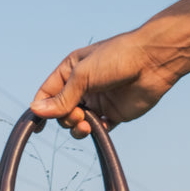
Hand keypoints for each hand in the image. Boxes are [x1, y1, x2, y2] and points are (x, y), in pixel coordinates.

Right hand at [30, 32, 176, 137]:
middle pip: (61, 112)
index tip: (39, 125)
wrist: (153, 61)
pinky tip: (101, 126)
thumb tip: (36, 110)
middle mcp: (82, 86)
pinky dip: (96, 131)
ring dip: (78, 128)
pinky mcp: (113, 113)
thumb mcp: (82, 76)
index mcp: (71, 70)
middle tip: (78, 114)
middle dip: (65, 118)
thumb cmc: (117, 58)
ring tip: (86, 125)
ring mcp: (98, 100)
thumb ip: (61, 98)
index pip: (47, 93)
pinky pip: (98, 128)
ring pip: (78, 123)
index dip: (41, 108)